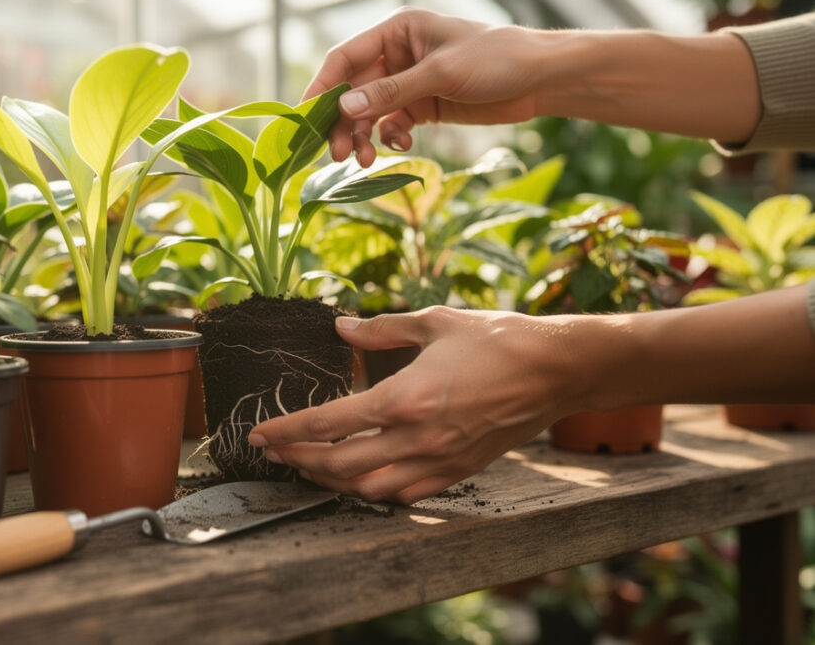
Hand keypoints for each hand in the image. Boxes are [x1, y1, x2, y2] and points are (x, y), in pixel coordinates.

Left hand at [247, 308, 583, 503]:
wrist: (555, 369)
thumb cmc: (496, 340)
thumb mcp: (433, 322)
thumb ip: (379, 329)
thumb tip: (340, 328)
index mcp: (404, 398)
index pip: (328, 424)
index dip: (288, 431)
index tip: (261, 434)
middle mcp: (416, 437)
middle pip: (339, 463)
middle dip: (298, 460)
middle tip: (273, 453)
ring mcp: (439, 460)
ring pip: (367, 488)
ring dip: (330, 481)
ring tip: (307, 468)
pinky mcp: (459, 472)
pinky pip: (405, 495)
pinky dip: (372, 492)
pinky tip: (357, 482)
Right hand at [304, 8, 547, 166]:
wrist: (540, 80)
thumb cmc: (496, 60)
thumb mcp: (441, 74)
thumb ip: (391, 92)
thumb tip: (344, 109)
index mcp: (396, 31)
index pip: (345, 59)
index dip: (322, 88)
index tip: (306, 119)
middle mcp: (397, 55)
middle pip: (353, 91)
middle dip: (343, 123)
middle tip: (337, 155)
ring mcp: (409, 82)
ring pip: (370, 113)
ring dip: (363, 137)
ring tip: (363, 161)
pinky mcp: (423, 106)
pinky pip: (392, 125)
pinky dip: (391, 139)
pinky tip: (404, 146)